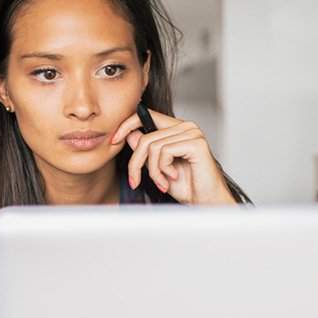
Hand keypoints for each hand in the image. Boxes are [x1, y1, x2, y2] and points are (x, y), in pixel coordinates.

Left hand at [110, 108, 235, 204]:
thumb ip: (146, 150)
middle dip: (136, 163)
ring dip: (152, 171)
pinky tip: (173, 177)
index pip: (146, 115)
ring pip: (152, 146)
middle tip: (135, 181)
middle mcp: (185, 127)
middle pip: (145, 137)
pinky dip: (162, 169)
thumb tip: (129, 135)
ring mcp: (192, 132)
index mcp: (176, 129)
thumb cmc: (186, 186)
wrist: (204, 201)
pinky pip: (164, 152)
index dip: (126, 125)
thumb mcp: (157, 167)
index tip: (113, 140)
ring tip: (162, 182)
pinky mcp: (196, 143)